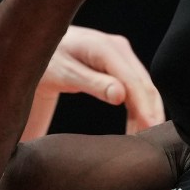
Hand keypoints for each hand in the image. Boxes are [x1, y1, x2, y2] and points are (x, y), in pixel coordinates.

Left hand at [39, 26, 162, 131]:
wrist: (38, 44)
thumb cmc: (47, 58)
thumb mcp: (64, 73)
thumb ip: (92, 83)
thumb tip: (121, 96)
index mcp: (106, 48)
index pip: (134, 82)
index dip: (145, 107)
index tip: (151, 129)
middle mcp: (119, 48)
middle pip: (144, 84)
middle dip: (150, 113)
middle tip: (152, 145)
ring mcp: (121, 55)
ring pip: (143, 87)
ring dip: (146, 113)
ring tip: (144, 141)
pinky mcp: (119, 64)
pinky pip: (135, 88)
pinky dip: (138, 108)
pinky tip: (138, 127)